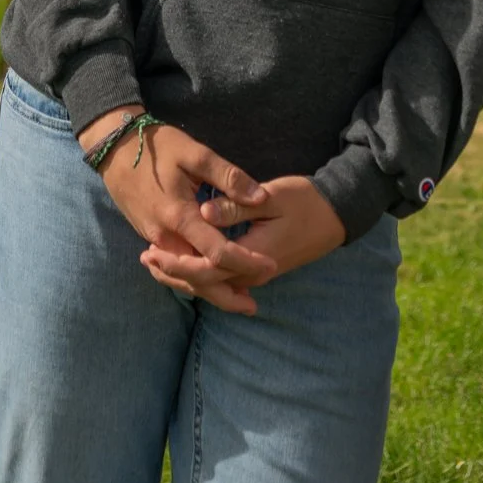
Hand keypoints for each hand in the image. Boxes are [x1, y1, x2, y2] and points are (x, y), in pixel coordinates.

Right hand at [77, 107, 276, 314]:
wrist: (115, 148)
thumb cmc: (158, 147)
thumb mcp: (195, 153)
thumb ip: (228, 177)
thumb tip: (260, 197)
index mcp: (180, 216)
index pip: (217, 252)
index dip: (246, 262)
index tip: (271, 265)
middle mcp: (166, 236)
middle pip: (198, 278)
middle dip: (226, 294)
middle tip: (253, 306)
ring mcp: (155, 239)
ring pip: (184, 277)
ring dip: (210, 291)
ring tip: (238, 299)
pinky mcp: (151, 237)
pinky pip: (175, 267)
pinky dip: (194, 279)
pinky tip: (210, 280)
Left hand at [140, 176, 344, 302]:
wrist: (337, 214)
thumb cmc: (305, 200)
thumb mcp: (272, 197)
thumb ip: (236, 206)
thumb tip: (203, 214)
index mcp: (253, 255)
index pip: (206, 269)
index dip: (177, 264)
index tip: (152, 252)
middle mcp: (253, 272)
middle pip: (206, 284)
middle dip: (173, 274)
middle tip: (145, 259)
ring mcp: (256, 273)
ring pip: (214, 285)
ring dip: (185, 277)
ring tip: (157, 265)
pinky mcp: (259, 268)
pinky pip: (224, 280)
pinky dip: (202, 275)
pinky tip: (187, 264)